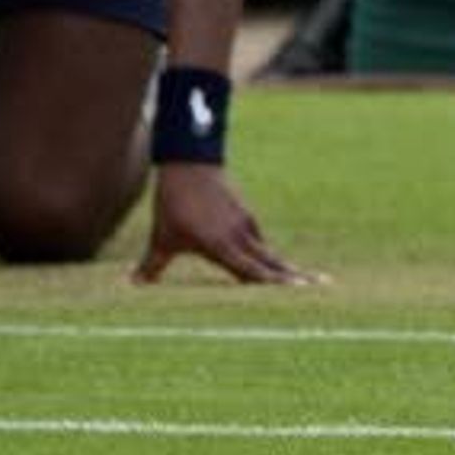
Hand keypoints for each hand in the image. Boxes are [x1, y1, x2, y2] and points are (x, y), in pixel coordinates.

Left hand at [134, 164, 314, 285]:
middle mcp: (241, 236)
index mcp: (222, 245)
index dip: (276, 283)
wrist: (190, 164)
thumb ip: (151, 266)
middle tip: (323, 285)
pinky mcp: (245, 215)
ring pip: (268, 252)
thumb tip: (131, 285)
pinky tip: (271, 262)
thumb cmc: (174, 203)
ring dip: (283, 266)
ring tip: (303, 280)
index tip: (301, 290)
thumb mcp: (161, 237)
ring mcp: (246, 224)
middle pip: (273, 262)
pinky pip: (259, 241)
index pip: (254, 271)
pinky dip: (267, 255)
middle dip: (296, 276)